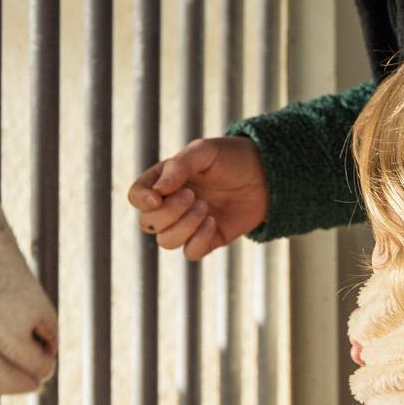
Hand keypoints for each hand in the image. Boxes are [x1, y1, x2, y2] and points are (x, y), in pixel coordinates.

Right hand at [127, 136, 269, 260]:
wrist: (266, 175)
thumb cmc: (231, 158)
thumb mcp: (204, 152)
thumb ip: (178, 166)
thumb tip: (158, 191)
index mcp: (163, 181)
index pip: (137, 196)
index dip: (140, 200)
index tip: (156, 197)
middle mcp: (171, 205)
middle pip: (148, 223)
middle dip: (169, 213)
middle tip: (194, 196)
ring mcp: (188, 225)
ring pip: (166, 242)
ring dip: (184, 227)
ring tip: (206, 208)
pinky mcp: (207, 241)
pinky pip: (190, 253)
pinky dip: (199, 241)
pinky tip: (214, 223)